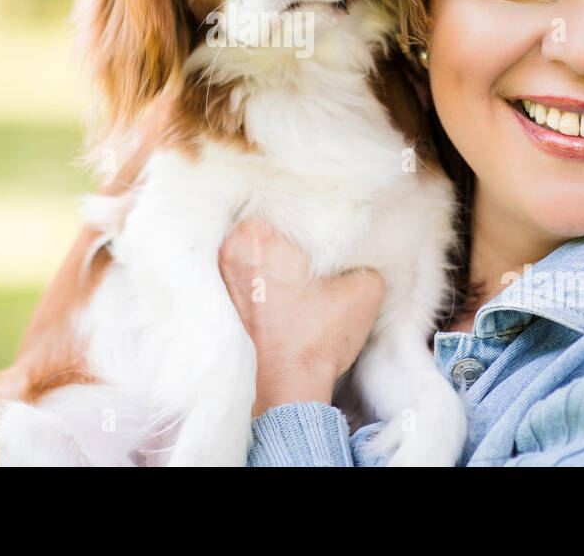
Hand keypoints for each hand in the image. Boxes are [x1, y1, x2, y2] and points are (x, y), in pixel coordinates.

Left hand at [219, 217, 385, 417]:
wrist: (286, 387)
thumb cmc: (318, 337)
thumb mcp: (364, 287)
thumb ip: (364, 257)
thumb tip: (359, 251)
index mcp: (258, 232)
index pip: (282, 196)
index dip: (307, 203)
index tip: (323, 211)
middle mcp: (228, 248)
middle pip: (261, 217)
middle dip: (286, 225)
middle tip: (312, 236)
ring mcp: (218, 274)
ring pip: (248, 245)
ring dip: (270, 250)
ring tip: (298, 262)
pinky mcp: (219, 299)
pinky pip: (240, 271)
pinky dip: (257, 273)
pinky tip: (281, 285)